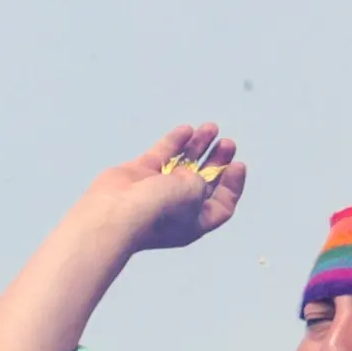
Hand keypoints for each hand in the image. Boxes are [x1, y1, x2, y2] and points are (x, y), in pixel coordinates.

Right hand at [84, 123, 247, 254]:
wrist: (114, 212)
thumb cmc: (156, 212)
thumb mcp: (193, 195)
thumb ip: (200, 182)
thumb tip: (191, 174)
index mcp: (192, 222)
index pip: (221, 204)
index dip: (233, 185)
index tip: (237, 164)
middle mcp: (176, 208)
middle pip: (203, 181)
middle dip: (217, 160)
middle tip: (226, 144)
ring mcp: (155, 190)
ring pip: (183, 164)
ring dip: (198, 146)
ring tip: (210, 128)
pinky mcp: (138, 175)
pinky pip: (161, 155)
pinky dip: (174, 142)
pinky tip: (186, 130)